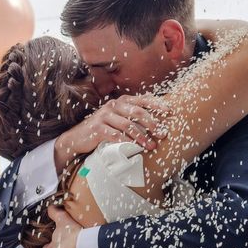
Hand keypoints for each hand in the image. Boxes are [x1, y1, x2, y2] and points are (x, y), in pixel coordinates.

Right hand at [54, 95, 168, 170]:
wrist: (78, 138)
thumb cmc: (102, 130)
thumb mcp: (117, 120)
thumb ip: (132, 118)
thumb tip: (156, 124)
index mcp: (120, 101)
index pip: (142, 100)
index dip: (157, 104)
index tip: (170, 111)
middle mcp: (112, 105)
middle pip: (137, 112)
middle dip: (152, 123)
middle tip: (162, 134)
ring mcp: (104, 116)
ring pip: (128, 125)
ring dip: (142, 137)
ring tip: (151, 146)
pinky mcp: (97, 128)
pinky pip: (115, 135)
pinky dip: (127, 142)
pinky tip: (134, 148)